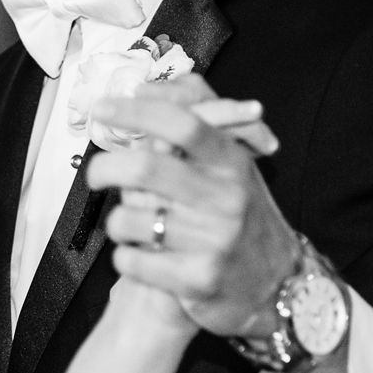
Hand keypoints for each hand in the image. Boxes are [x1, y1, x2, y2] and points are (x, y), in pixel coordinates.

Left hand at [85, 85, 302, 338]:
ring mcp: (214, 242)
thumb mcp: (229, 161)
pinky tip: (143, 256)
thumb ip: (194, 118)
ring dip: (117, 221)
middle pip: (145, 169)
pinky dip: (125, 257)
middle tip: (96, 175)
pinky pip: (131, 261)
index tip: (101, 108)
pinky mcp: (198, 281)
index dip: (136, 110)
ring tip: (133, 225)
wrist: (277, 284)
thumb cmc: (237, 211)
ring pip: (128, 219)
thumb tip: (144, 87)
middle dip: (105, 168)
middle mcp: (226, 199)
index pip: (183, 123)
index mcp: (232, 162)